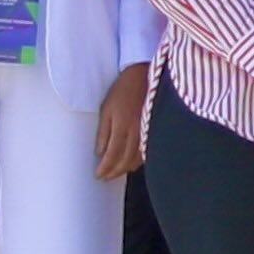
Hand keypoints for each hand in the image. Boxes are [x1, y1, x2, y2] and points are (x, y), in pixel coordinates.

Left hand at [94, 64, 152, 181]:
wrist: (145, 76)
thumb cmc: (123, 90)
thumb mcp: (106, 108)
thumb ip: (103, 132)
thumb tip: (100, 152)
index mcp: (121, 127)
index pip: (112, 155)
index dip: (105, 168)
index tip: (98, 175)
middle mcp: (136, 132)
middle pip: (125, 161)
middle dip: (114, 172)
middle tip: (105, 177)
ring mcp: (147, 132)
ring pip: (137, 159)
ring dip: (126, 169)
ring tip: (117, 173)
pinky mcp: (155, 129)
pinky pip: (147, 151)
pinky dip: (138, 161)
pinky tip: (132, 163)